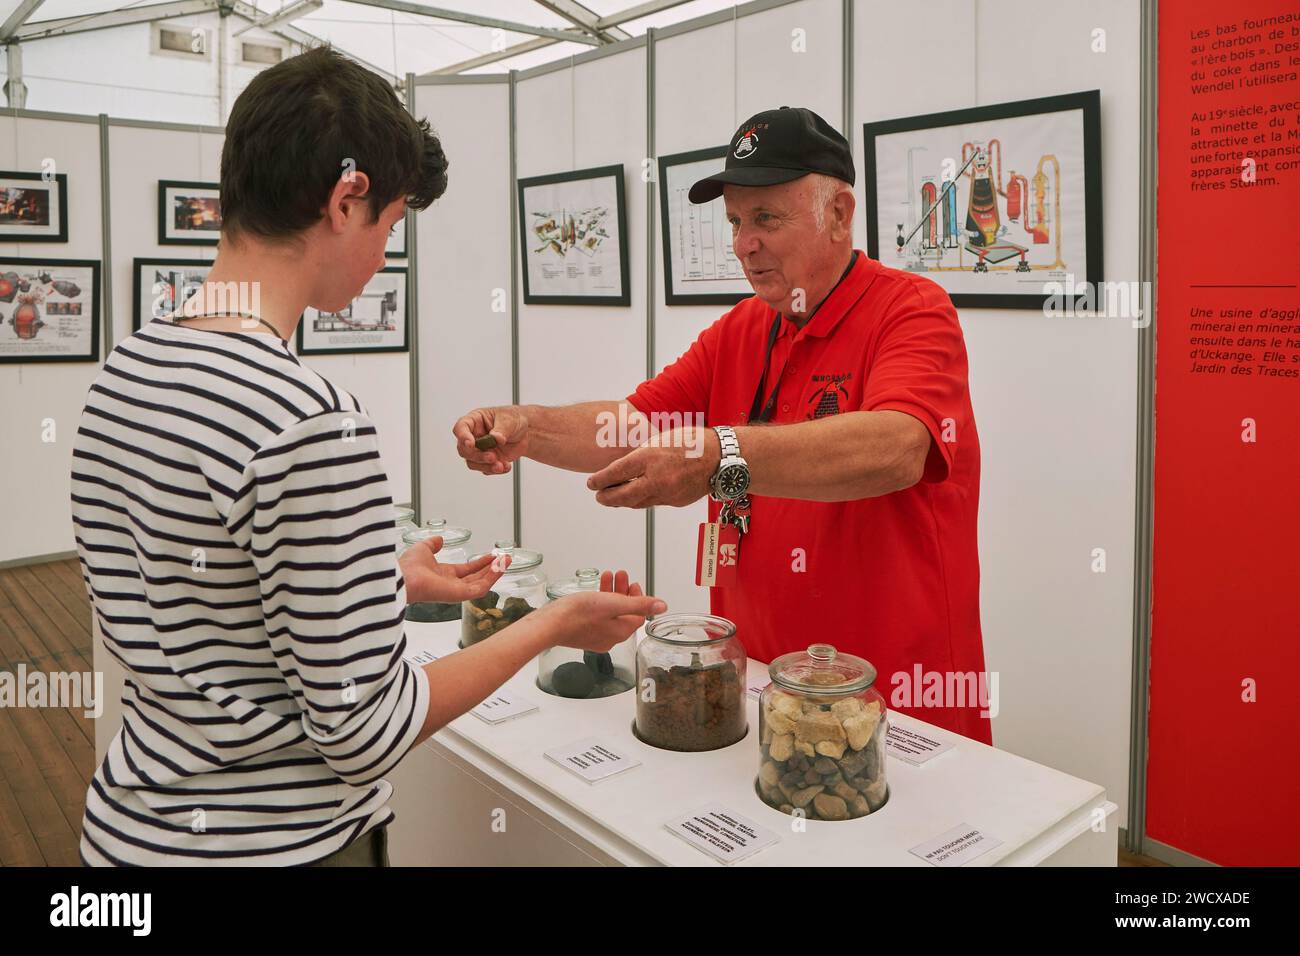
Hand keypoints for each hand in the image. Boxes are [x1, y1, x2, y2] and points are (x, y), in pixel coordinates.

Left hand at [400, 535, 509, 603]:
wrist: (404, 577)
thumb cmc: (409, 567)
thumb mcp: (423, 549)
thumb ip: (432, 544)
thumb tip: (439, 539)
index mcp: (444, 575)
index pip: (468, 570)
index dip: (480, 563)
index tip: (492, 556)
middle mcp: (452, 585)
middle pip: (478, 577)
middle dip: (492, 568)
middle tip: (505, 558)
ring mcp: (457, 591)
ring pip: (482, 583)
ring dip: (495, 572)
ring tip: (507, 560)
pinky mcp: (461, 595)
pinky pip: (481, 588)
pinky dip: (492, 577)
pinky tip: (499, 567)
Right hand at [453, 406, 528, 475]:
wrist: (526, 433)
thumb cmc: (513, 419)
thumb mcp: (509, 420)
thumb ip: (501, 429)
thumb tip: (495, 437)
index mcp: (475, 420)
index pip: (461, 428)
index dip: (463, 437)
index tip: (471, 444)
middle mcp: (474, 436)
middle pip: (464, 449)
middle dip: (477, 456)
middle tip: (492, 457)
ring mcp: (480, 450)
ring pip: (472, 462)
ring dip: (486, 466)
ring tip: (500, 465)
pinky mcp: (487, 461)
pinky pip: (485, 469)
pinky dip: (495, 470)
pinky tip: (506, 465)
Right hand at [544, 569, 665, 652]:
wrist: (550, 624)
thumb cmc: (577, 615)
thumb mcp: (613, 604)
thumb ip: (639, 604)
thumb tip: (662, 606)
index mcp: (621, 632)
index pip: (639, 615)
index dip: (639, 598)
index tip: (633, 585)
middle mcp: (610, 637)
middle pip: (624, 613)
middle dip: (624, 591)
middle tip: (622, 576)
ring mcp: (596, 636)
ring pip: (610, 612)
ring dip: (611, 592)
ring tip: (609, 576)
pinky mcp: (583, 633)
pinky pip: (597, 616)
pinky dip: (599, 600)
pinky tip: (595, 588)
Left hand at [585, 426, 719, 508]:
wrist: (720, 458)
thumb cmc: (692, 443)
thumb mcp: (660, 439)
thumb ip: (641, 453)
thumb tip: (622, 464)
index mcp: (650, 457)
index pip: (617, 472)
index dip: (600, 480)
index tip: (591, 483)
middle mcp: (657, 477)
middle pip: (623, 495)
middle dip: (607, 497)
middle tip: (598, 496)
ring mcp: (667, 492)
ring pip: (637, 502)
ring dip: (622, 501)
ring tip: (612, 498)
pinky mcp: (675, 501)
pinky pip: (653, 503)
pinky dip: (641, 500)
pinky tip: (636, 496)